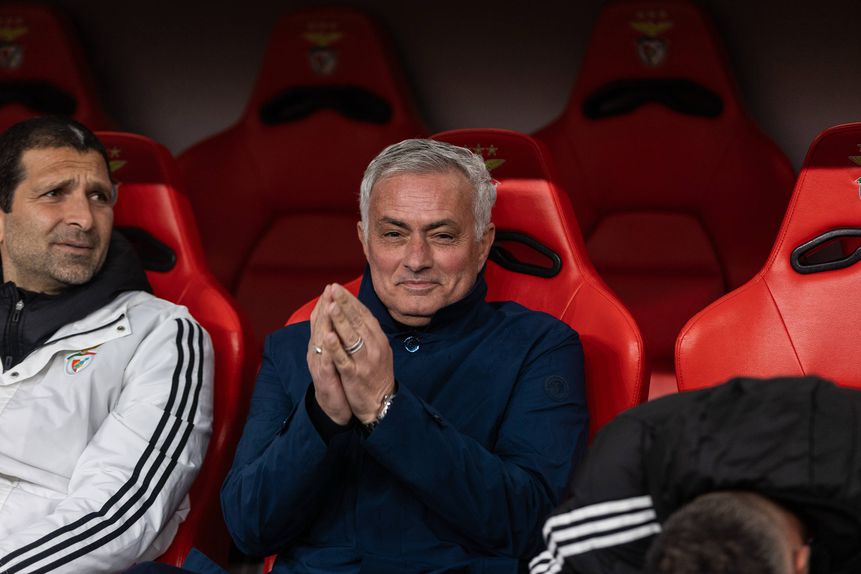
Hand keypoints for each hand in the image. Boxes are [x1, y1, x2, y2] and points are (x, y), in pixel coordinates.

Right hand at [307, 285, 351, 424]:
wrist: (334, 407)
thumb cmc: (336, 378)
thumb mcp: (335, 355)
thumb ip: (335, 337)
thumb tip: (338, 318)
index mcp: (321, 345)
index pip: (322, 320)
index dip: (326, 303)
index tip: (332, 286)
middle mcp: (317, 352)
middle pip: (319, 326)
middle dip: (325, 306)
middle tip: (330, 288)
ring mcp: (320, 365)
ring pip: (320, 340)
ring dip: (324, 322)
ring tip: (329, 305)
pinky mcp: (325, 378)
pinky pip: (326, 362)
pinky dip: (328, 349)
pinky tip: (329, 337)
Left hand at [325, 283, 395, 423]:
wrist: (382, 404)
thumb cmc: (378, 375)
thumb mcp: (380, 350)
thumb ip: (370, 332)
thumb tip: (358, 312)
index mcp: (379, 339)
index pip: (364, 315)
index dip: (351, 300)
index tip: (338, 288)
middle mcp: (374, 347)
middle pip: (358, 321)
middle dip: (344, 304)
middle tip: (333, 288)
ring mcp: (365, 361)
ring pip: (351, 337)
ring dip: (340, 320)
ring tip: (331, 305)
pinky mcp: (355, 375)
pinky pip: (344, 359)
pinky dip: (336, 347)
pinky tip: (328, 336)